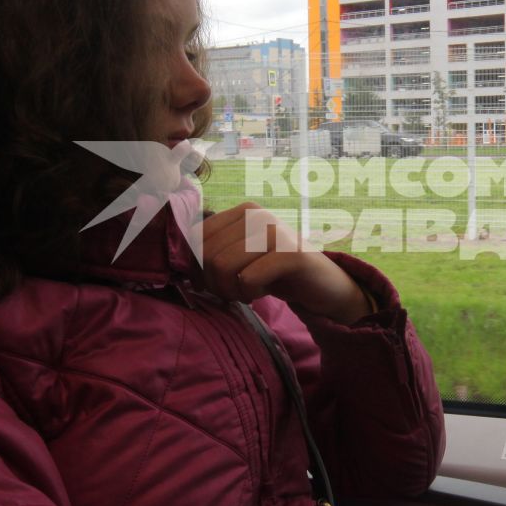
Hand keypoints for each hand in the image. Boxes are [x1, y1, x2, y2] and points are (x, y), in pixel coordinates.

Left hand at [200, 202, 373, 323]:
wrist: (323, 285)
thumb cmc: (276, 272)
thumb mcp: (242, 257)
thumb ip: (214, 253)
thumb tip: (182, 267)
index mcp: (243, 211)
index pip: (196, 237)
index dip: (196, 267)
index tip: (214, 283)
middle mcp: (258, 215)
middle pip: (207, 254)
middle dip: (214, 283)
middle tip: (234, 292)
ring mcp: (275, 231)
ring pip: (222, 267)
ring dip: (231, 290)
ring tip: (248, 292)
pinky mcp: (291, 254)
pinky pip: (247, 280)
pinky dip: (250, 294)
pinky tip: (265, 291)